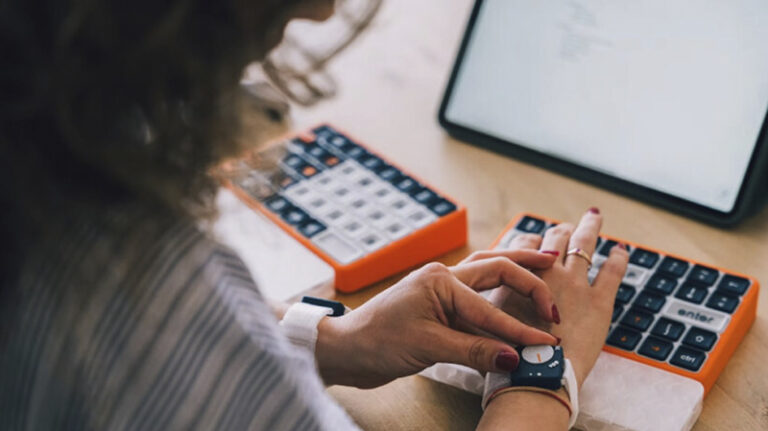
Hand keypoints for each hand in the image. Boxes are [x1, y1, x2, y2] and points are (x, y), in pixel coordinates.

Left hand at [315, 249, 560, 387]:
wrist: (346, 349)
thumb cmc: (376, 342)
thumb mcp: (427, 346)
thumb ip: (472, 350)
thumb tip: (513, 358)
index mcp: (440, 280)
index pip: (490, 307)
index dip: (520, 329)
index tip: (547, 344)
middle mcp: (443, 278)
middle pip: (497, 268)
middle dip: (529, 279)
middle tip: (556, 293)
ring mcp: (440, 290)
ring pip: (488, 274)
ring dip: (517, 272)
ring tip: (547, 265)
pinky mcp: (438, 306)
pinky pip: (477, 295)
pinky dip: (500, 296)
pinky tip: (514, 294)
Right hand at [487, 209, 628, 386]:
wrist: (536, 374)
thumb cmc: (510, 354)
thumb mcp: (489, 320)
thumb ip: (495, 303)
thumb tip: (492, 303)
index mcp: (518, 276)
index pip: (525, 243)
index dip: (532, 240)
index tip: (536, 241)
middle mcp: (546, 273)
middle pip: (555, 239)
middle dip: (561, 231)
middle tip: (567, 228)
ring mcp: (575, 284)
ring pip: (584, 244)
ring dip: (589, 227)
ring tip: (593, 217)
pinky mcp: (599, 302)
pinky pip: (612, 270)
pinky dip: (618, 257)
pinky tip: (621, 249)